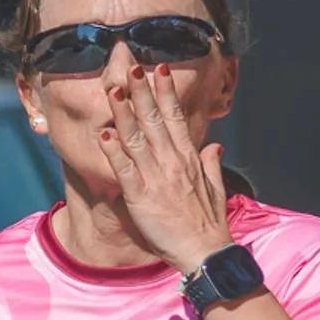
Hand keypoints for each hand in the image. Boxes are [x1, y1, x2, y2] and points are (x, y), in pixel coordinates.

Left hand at [99, 63, 232, 273]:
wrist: (207, 254)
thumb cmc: (209, 225)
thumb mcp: (216, 189)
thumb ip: (211, 165)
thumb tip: (214, 146)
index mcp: (190, 159)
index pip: (176, 117)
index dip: (166, 91)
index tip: (159, 68)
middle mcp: (173, 162)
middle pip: (154, 120)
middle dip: (142, 91)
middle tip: (131, 65)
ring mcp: (157, 178)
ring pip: (136, 138)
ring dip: (123, 112)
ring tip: (112, 88)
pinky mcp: (142, 196)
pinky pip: (125, 169)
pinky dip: (113, 151)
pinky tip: (103, 134)